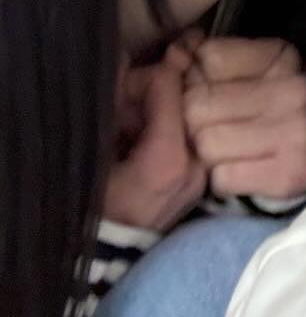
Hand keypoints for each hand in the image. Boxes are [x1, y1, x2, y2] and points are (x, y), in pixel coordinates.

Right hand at [104, 47, 207, 231]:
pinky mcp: (201, 180)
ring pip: (185, 115)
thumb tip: (124, 57)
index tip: (115, 99)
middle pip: (182, 97)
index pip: (167, 84)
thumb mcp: (93, 150)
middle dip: (148, 98)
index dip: (137, 82)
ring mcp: (203, 174)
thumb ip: (111, 102)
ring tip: (126, 137)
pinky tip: (140, 148)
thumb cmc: (91, 204)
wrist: (101, 259)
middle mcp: (197, 164)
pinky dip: (164, 132)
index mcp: (170, 157)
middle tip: (120, 119)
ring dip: (156, 114)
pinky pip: (188, 136)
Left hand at [181, 38, 305, 202]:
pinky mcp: (294, 173)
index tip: (208, 90)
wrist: (267, 169)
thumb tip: (177, 52)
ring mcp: (302, 131)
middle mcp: (298, 89)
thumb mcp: (214, 75)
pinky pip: (224, 177)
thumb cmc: (234, 115)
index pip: (208, 58)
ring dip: (205, 152)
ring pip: (209, 143)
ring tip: (222, 150)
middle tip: (209, 126)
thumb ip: (191, 58)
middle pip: (200, 103)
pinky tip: (235, 170)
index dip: (195, 78)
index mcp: (281, 56)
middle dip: (194, 119)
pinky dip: (221, 179)